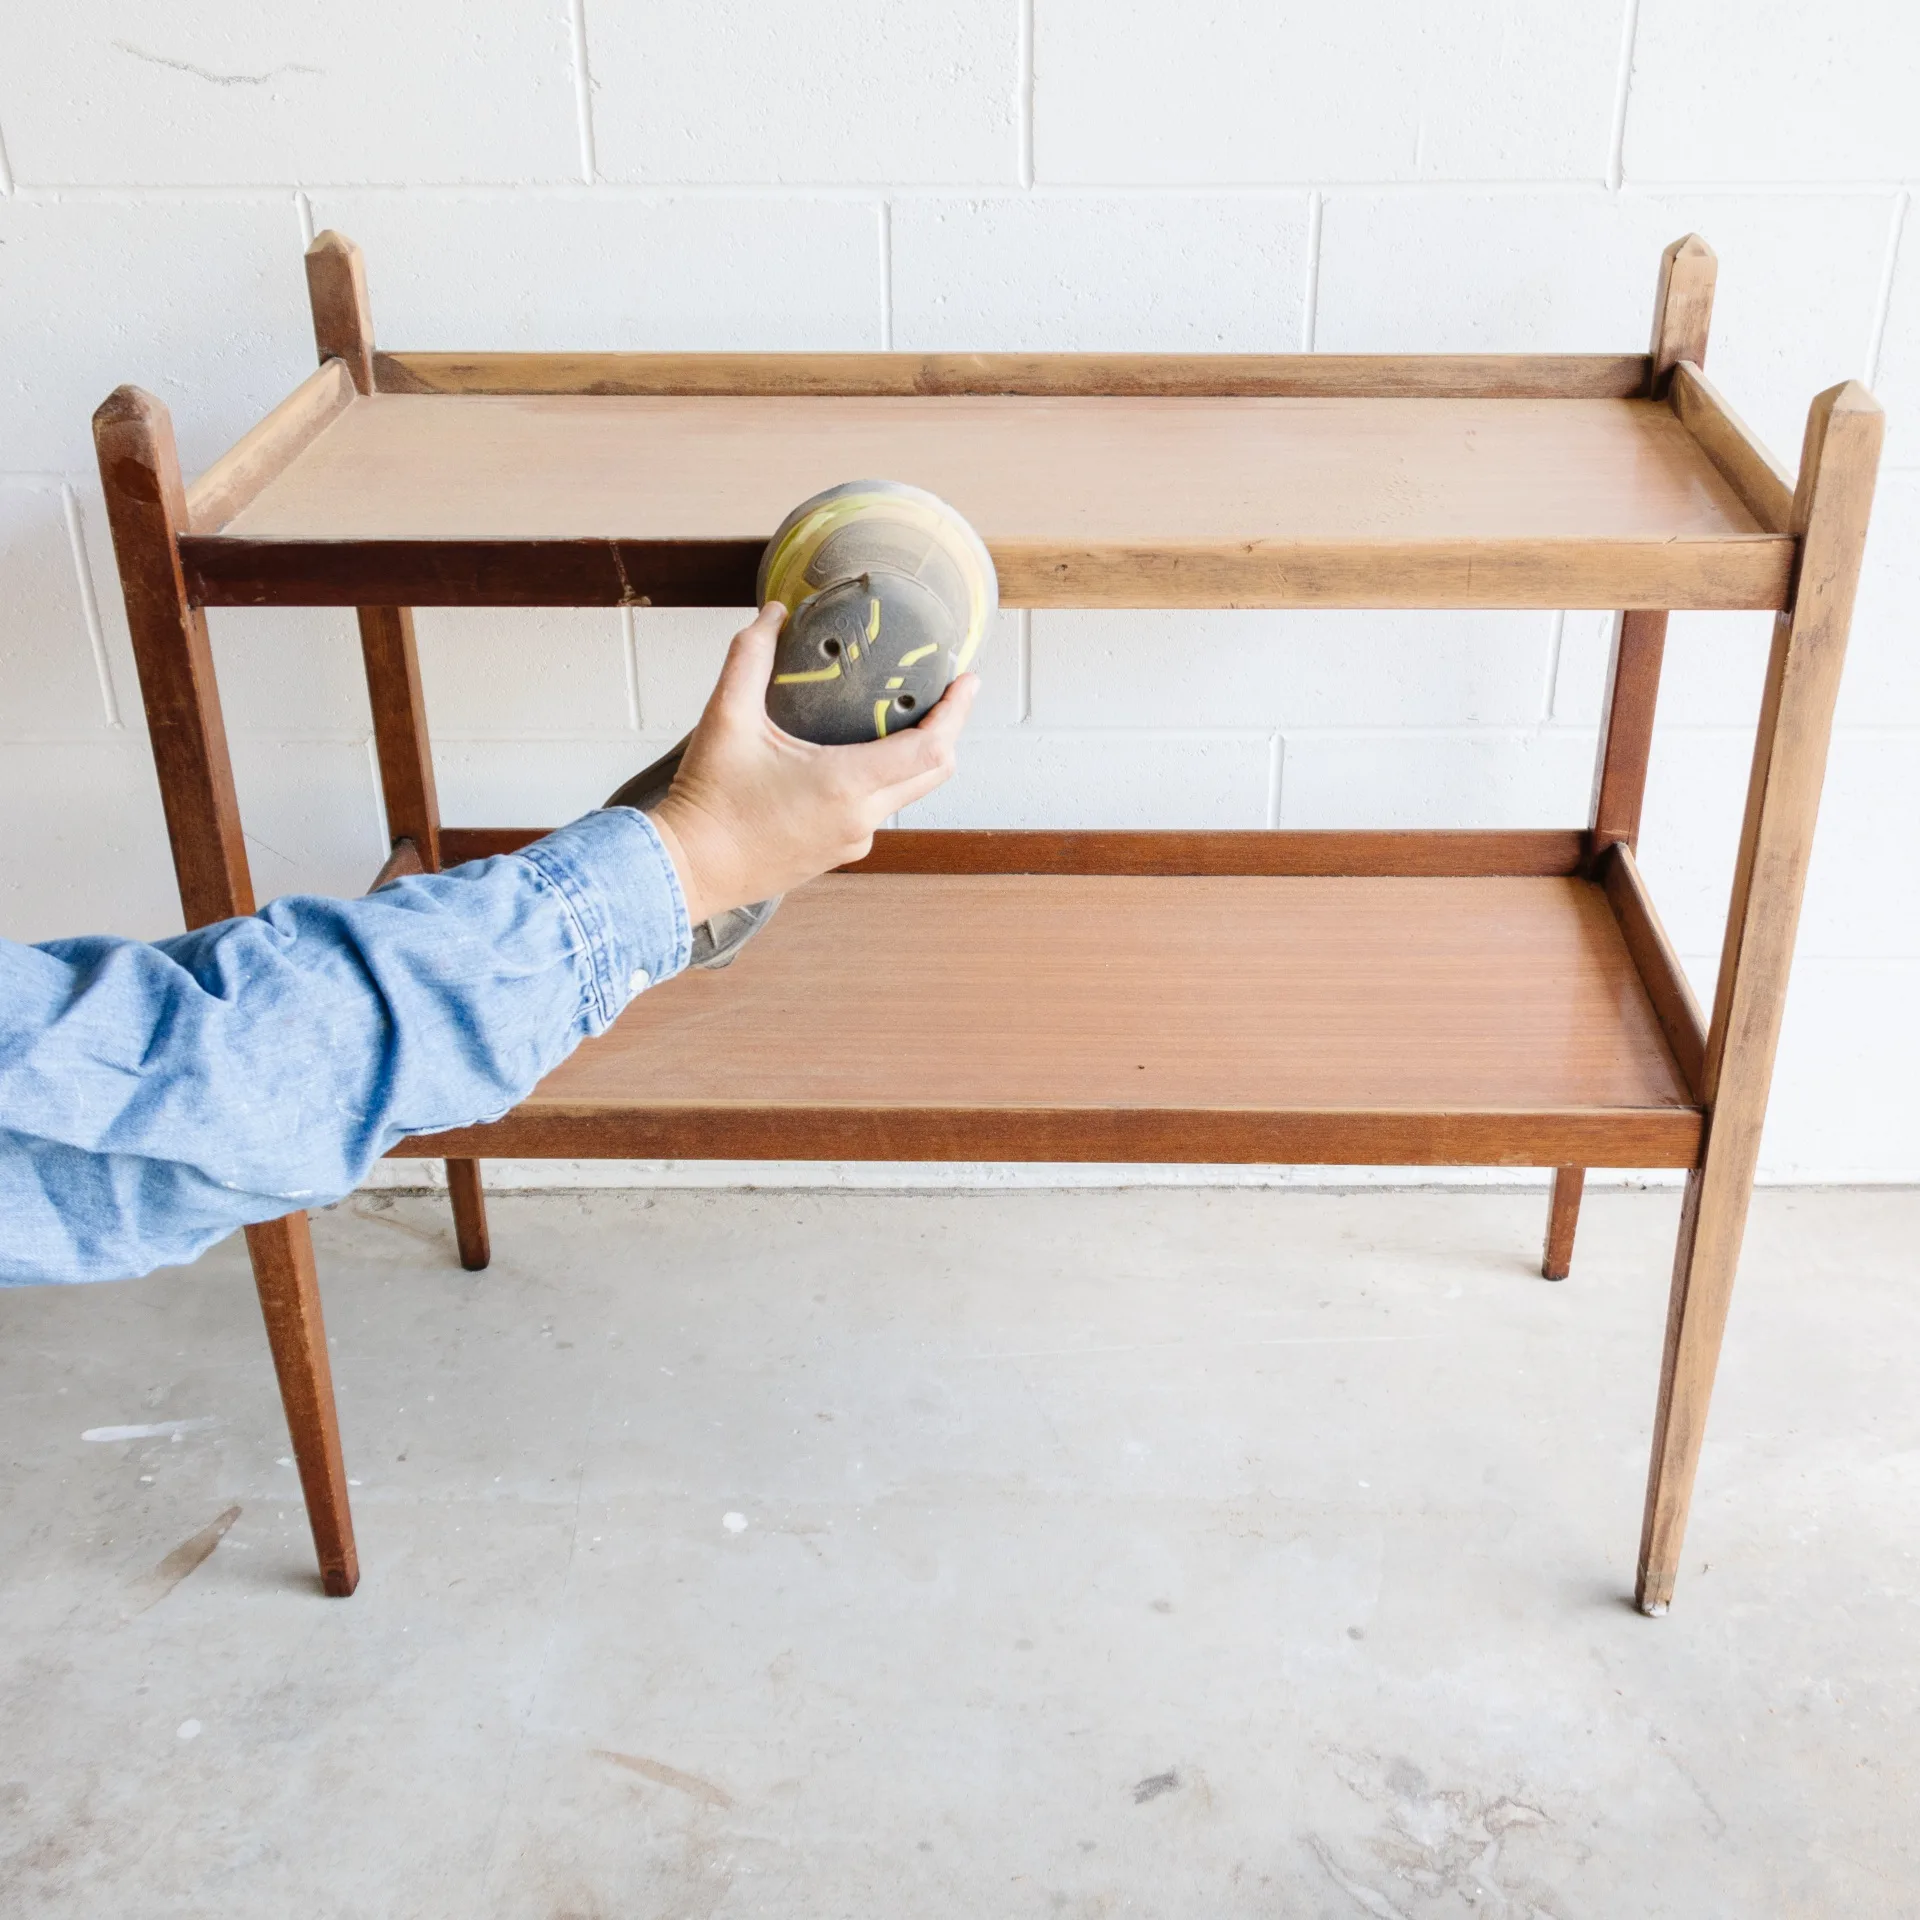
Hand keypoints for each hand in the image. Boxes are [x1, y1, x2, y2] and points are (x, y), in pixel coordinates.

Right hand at [647, 603, 977, 925]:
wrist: (687, 871)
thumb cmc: (707, 801)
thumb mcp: (726, 719)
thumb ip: (750, 659)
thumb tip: (773, 614)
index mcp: (845, 784)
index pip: (930, 750)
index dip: (956, 713)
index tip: (967, 681)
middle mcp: (860, 818)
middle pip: (932, 773)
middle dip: (946, 730)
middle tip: (946, 693)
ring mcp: (851, 842)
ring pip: (904, 794)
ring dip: (911, 758)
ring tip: (898, 719)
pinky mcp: (837, 855)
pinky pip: (875, 812)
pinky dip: (881, 782)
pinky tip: (857, 758)